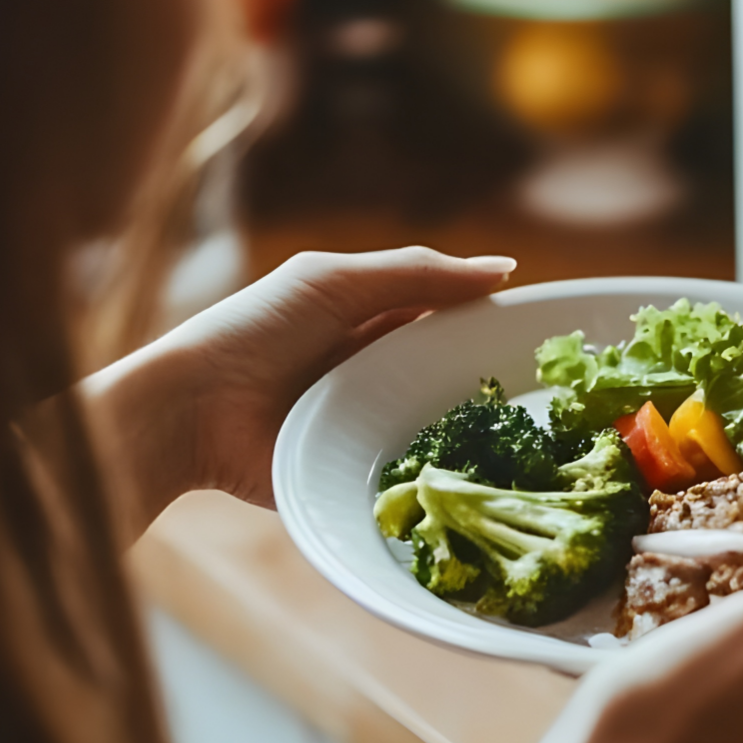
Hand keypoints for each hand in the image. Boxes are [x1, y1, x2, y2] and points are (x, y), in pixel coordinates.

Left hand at [83, 247, 515, 529]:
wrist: (192, 413)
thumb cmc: (255, 331)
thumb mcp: (336, 282)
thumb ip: (419, 273)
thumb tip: (506, 270)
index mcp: (371, 320)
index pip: (448, 317)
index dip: (491, 322)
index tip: (543, 336)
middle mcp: (377, 372)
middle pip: (451, 372)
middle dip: (492, 380)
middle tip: (550, 393)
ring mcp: (370, 424)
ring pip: (442, 425)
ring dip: (474, 431)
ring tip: (533, 437)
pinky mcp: (359, 472)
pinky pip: (415, 472)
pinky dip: (444, 470)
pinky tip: (486, 472)